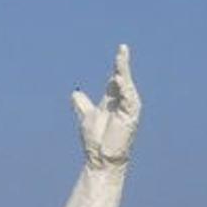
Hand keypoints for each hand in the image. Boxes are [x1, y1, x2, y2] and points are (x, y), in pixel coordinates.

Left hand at [71, 44, 140, 167]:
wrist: (101, 159)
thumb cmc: (96, 141)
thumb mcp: (87, 117)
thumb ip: (83, 105)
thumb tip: (75, 93)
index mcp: (113, 101)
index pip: (116, 79)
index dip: (117, 65)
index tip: (120, 50)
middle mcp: (123, 103)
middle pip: (123, 79)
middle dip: (122, 63)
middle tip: (122, 48)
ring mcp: (128, 109)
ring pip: (127, 86)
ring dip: (124, 72)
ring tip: (120, 58)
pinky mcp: (131, 116)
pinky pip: (129, 99)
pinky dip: (124, 88)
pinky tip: (118, 79)